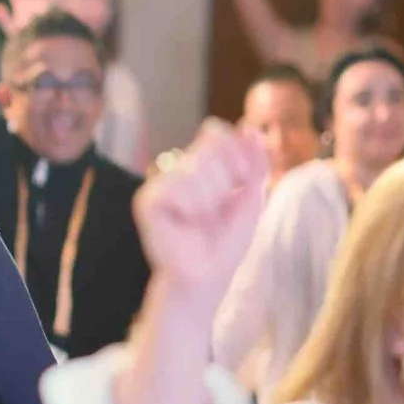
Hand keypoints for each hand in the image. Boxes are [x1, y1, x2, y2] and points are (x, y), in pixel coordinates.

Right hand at [137, 120, 272, 296]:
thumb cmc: (226, 242)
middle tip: (216, 210)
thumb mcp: (252, 197)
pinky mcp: (148, 200)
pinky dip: (192, 207)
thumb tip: (251, 127)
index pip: (216, 131)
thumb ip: (255, 162)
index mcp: (200, 164)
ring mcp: (160, 182)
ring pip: (196, 168)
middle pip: (209, 145)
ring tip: (200, 220)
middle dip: (227, 180)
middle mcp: (177, 168)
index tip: (243, 182)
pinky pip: (178, 186)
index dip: (237, 153)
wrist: (207, 276)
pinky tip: (185, 223)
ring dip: (210, 200)